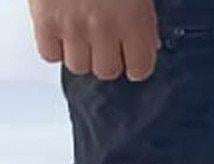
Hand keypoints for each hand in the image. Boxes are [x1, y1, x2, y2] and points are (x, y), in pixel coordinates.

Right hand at [27, 0, 158, 81]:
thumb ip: (145, 22)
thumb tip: (149, 45)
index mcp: (135, 22)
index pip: (139, 70)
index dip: (135, 65)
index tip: (130, 59)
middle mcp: (105, 29)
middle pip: (107, 72)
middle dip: (107, 60)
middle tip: (103, 44)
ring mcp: (73, 26)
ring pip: (78, 67)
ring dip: (80, 55)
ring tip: (80, 35)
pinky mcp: (45, 20)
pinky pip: (49, 55)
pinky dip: (54, 47)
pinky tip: (61, 32)